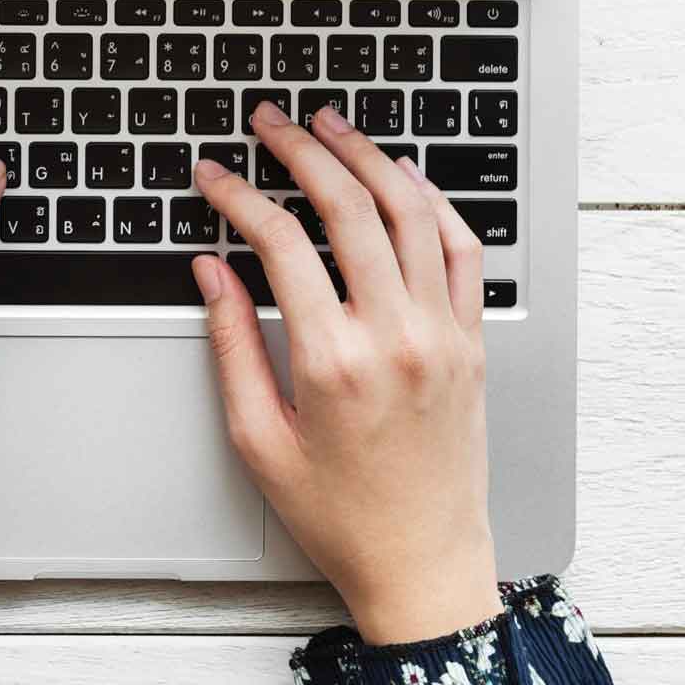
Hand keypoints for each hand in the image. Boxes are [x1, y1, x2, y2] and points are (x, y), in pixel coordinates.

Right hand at [191, 102, 499, 643]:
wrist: (423, 563)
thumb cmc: (339, 514)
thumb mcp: (257, 437)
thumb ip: (230, 344)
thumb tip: (212, 271)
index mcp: (331, 360)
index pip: (278, 241)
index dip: (238, 195)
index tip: (214, 175)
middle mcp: (394, 336)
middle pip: (347, 206)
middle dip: (301, 150)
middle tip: (270, 122)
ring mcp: (442, 334)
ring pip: (410, 212)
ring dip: (368, 157)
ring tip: (332, 127)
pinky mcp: (472, 341)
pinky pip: (461, 248)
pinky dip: (433, 201)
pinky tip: (402, 178)